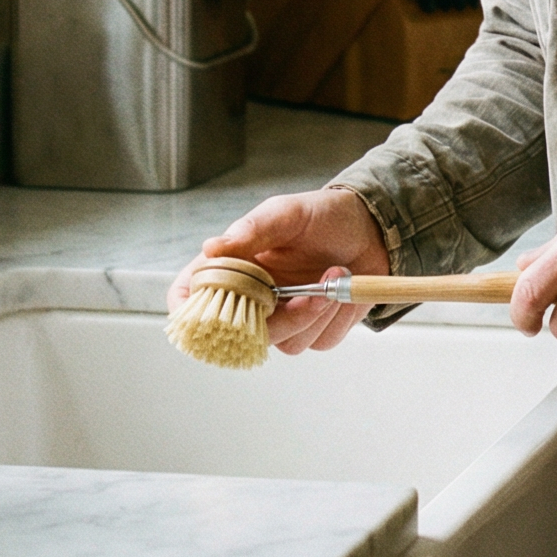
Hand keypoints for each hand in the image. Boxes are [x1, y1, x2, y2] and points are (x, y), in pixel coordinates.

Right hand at [172, 187, 391, 355]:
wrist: (368, 228)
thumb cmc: (321, 216)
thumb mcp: (286, 213)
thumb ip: (252, 229)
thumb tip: (211, 248)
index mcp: (233, 268)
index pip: (189, 297)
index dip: (188, 313)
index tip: (210, 314)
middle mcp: (251, 298)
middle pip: (242, 336)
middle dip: (285, 317)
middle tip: (314, 291)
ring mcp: (282, 318)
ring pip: (287, 344)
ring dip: (317, 313)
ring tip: (336, 273)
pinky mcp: (313, 329)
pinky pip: (318, 342)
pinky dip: (336, 318)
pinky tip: (343, 291)